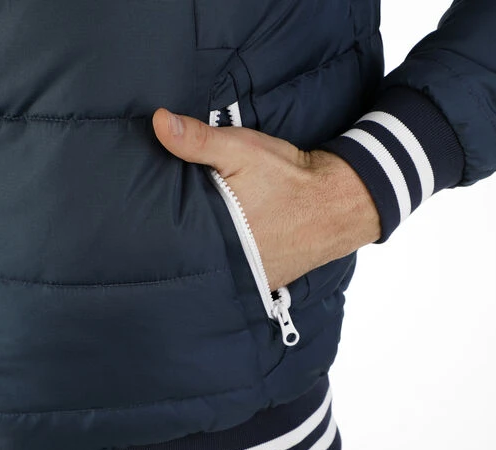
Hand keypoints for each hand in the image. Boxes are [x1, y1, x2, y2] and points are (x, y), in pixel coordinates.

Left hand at [152, 108, 380, 290]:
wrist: (340, 201)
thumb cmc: (289, 177)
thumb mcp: (241, 150)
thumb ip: (197, 140)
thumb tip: (157, 122)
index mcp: (221, 235)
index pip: (177, 240)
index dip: (165, 231)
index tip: (154, 224)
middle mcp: (237, 264)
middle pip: (199, 257)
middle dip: (188, 245)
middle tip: (175, 233)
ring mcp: (256, 278)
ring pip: (222, 269)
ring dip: (213, 257)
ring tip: (203, 242)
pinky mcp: (272, 281)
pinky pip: (245, 277)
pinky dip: (237, 265)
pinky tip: (236, 250)